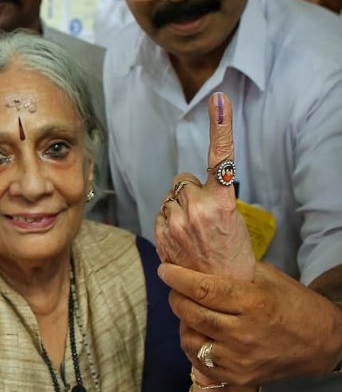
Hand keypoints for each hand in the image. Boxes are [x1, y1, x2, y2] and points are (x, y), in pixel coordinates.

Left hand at [154, 92, 254, 281]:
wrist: (221, 290)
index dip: (220, 128)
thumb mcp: (231, 219)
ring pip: (168, 198)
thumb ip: (210, 198)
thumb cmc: (231, 253)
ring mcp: (176, 223)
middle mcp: (196, 208)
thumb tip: (185, 187)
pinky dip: (168, 222)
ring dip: (176, 208)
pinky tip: (181, 240)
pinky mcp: (162, 235)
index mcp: (221, 201)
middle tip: (203, 216)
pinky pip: (160, 214)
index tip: (219, 101)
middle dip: (188, 192)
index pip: (219, 159)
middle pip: (181, 181)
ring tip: (193, 232)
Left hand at [158, 259, 341, 383]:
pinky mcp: (237, 377)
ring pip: (190, 340)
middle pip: (192, 314)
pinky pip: (200, 361)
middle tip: (174, 289)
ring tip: (188, 311)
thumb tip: (200, 258)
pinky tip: (198, 333)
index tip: (165, 270)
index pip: (203, 289)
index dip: (178, 278)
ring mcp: (239, 359)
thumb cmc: (294, 305)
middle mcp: (243, 333)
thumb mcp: (269, 279)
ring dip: (183, 323)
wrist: (321, 343)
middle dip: (176, 298)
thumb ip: (235, 270)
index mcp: (253, 303)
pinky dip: (193, 345)